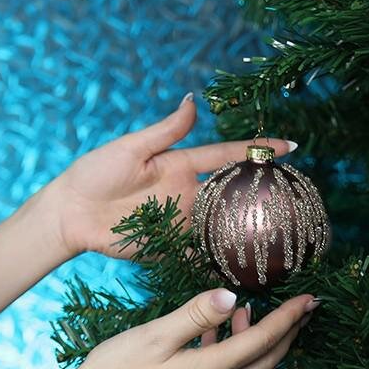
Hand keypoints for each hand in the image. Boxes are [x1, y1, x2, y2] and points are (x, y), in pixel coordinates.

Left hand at [44, 95, 295, 258]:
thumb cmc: (95, 173)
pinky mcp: (169, 248)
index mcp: (179, 165)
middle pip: (232, 194)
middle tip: (300, 197)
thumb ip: (166, 130)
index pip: (225, 156)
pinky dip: (222, 262)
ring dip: (249, 230)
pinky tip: (247, 269)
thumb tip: (192, 99)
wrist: (69, 213)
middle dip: (263, 194)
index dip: (256, 150)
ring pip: (222, 225)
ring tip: (286, 235)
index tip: (290, 147)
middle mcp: (186, 193)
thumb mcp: (131, 147)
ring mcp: (180, 222)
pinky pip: (201, 256)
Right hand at [56, 288, 317, 368]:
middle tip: (305, 308)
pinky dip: (231, 348)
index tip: (310, 298)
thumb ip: (195, 315)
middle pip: (264, 361)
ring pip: (245, 367)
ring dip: (259, 340)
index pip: (260, 342)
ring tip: (256, 309)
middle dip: (288, 334)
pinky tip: (217, 329)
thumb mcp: (154, 335)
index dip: (287, 319)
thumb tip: (233, 294)